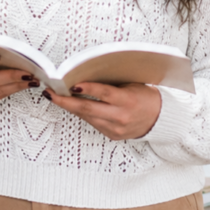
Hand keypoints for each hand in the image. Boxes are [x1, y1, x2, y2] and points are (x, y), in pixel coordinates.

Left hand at [43, 82, 161, 140]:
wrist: (159, 118)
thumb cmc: (144, 96)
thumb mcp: (131, 84)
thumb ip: (111, 83)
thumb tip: (85, 75)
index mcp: (127, 100)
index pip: (104, 93)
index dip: (87, 88)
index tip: (71, 83)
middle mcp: (120, 116)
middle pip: (88, 109)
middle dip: (66, 102)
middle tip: (50, 94)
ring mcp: (115, 128)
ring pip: (87, 117)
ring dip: (71, 107)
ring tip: (56, 97)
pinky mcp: (112, 135)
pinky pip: (93, 122)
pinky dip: (83, 113)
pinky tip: (75, 105)